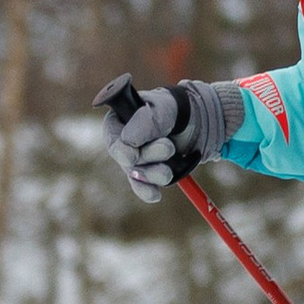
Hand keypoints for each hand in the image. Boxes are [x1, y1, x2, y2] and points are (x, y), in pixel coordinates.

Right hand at [93, 72, 244, 200]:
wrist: (191, 122)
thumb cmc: (170, 109)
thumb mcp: (161, 108)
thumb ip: (146, 121)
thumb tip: (129, 140)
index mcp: (118, 121)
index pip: (112, 138)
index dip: (120, 150)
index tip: (132, 156)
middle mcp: (122, 143)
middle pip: (127, 159)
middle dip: (148, 157)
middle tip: (168, 147)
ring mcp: (134, 161)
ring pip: (137, 174)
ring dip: (153, 174)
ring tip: (168, 171)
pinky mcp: (145, 174)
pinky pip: (143, 187)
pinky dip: (148, 192)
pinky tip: (155, 195)